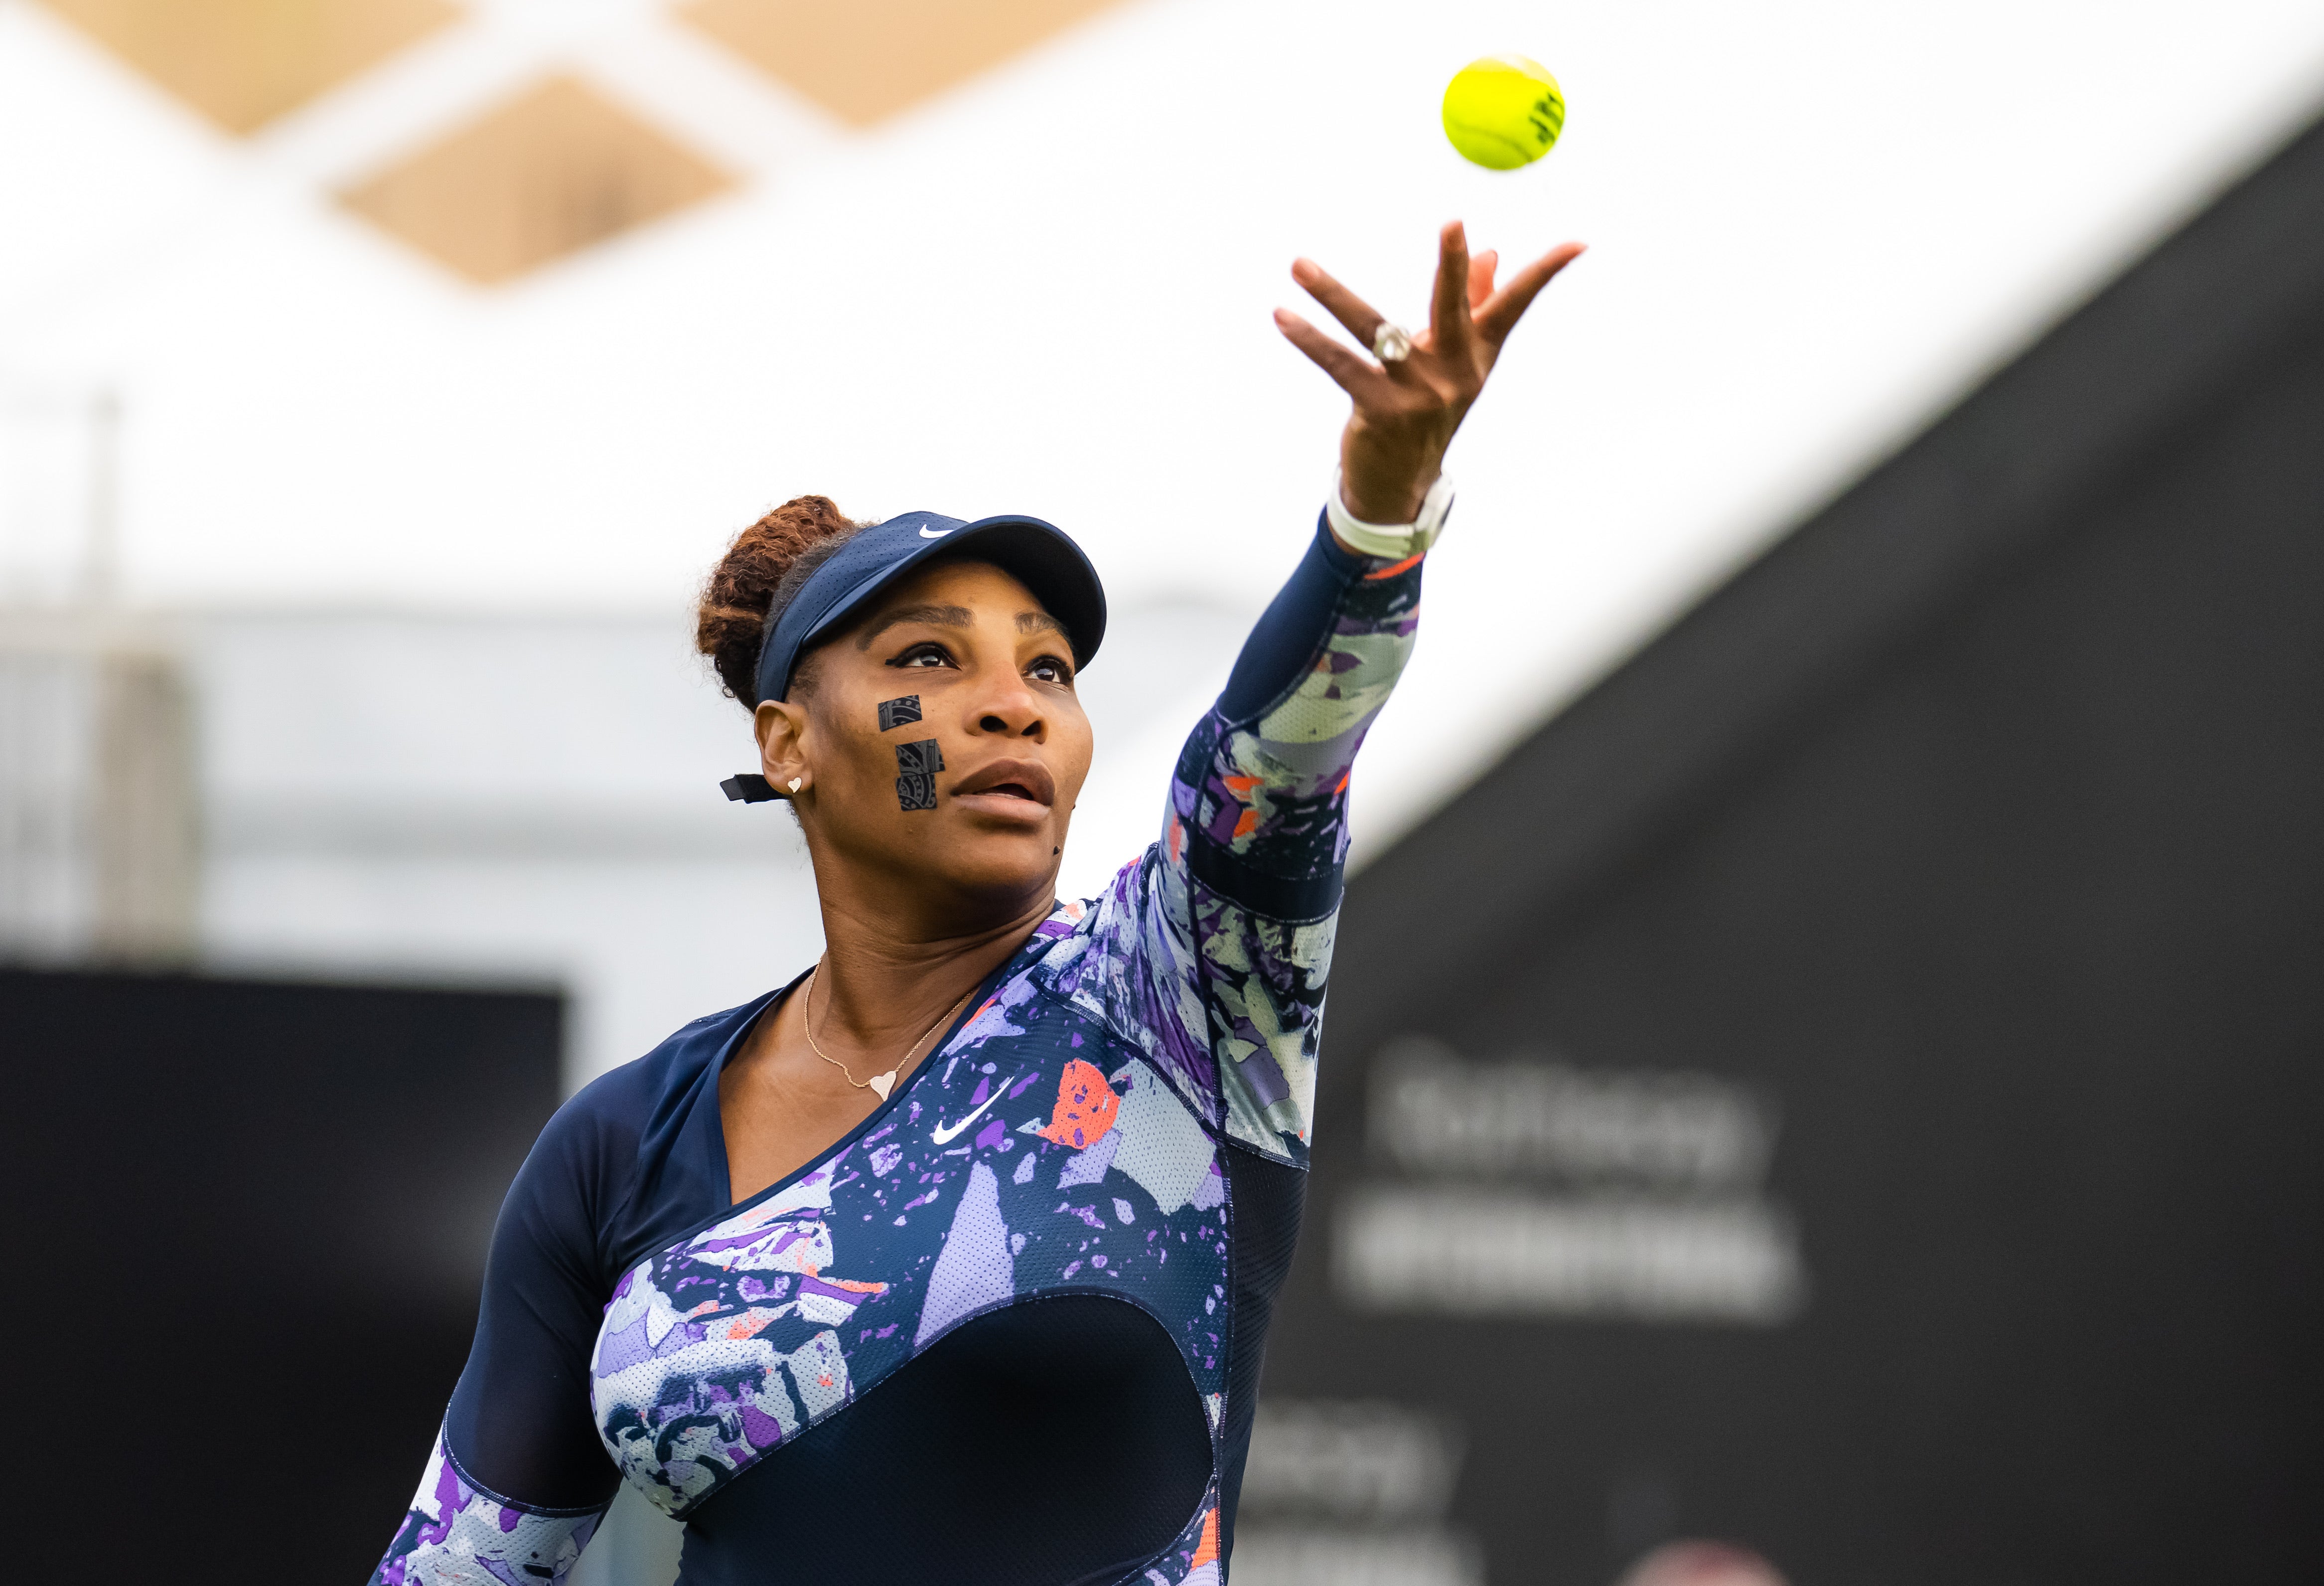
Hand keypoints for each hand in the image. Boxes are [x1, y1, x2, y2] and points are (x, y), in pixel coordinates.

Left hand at [1276, 222, 1583, 526]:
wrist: (1400, 482)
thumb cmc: (1428, 408)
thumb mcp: (1453, 362)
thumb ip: (1468, 306)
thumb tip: (1489, 253)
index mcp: (1476, 354)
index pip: (1515, 305)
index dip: (1544, 274)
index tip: (1578, 244)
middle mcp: (1452, 371)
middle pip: (1453, 308)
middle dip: (1453, 265)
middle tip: (1454, 223)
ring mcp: (1416, 393)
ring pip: (1375, 329)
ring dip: (1334, 294)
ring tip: (1299, 265)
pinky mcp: (1379, 409)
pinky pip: (1340, 364)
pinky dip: (1309, 339)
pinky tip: (1283, 316)